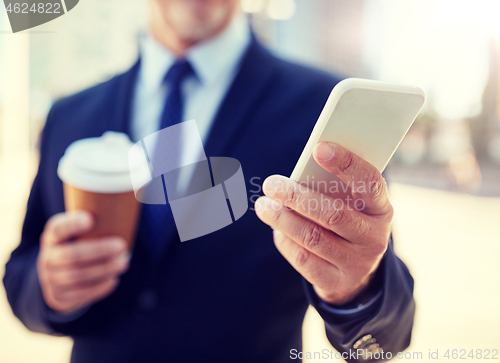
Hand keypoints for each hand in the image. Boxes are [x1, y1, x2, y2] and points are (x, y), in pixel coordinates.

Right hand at [37, 211, 129, 312]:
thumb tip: (138, 194)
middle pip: (71, 255)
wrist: (57, 274)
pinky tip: (114, 279)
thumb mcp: (80, 230)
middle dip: (99, 251)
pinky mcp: (58, 296)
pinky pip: (80, 294)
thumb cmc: (79, 244)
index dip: (72, 224)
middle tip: (122, 245)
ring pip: (78, 276)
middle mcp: (47, 256)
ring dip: (104, 269)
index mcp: (53, 235)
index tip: (90, 219)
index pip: (58, 228)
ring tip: (124, 262)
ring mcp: (50, 278)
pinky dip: (99, 287)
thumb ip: (99, 219)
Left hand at [255, 142, 392, 304]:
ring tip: (263, 205)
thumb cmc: (347, 223)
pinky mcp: (335, 282)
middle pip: (334, 214)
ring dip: (282, 218)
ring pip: (313, 238)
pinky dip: (285, 240)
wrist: (355, 274)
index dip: (347, 164)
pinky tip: (276, 228)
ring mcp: (356, 263)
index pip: (370, 182)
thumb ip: (333, 188)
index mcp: (381, 209)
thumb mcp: (351, 205)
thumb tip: (298, 173)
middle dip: (298, 197)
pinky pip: (303, 259)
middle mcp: (373, 237)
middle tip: (272, 184)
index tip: (319, 148)